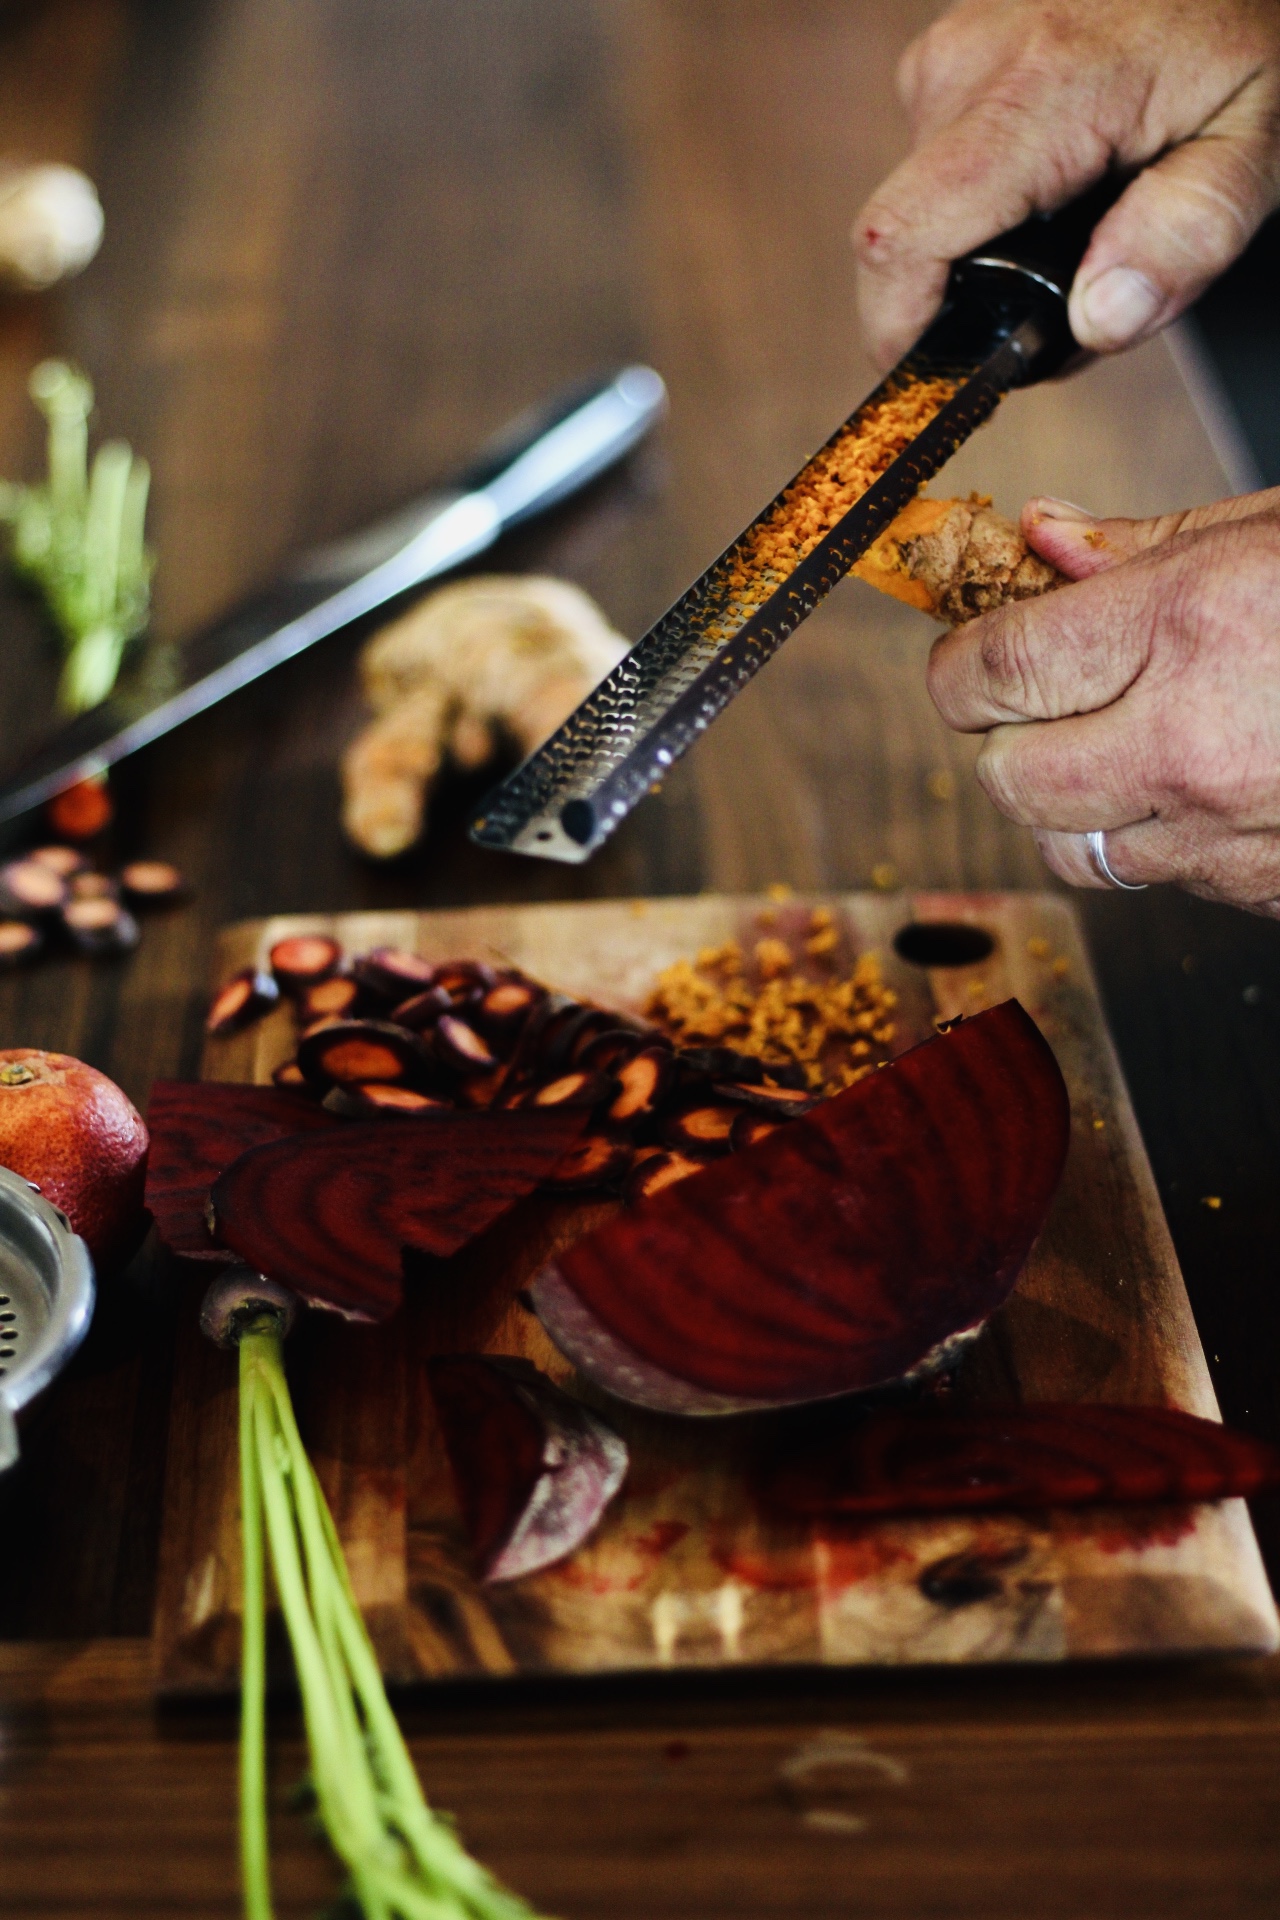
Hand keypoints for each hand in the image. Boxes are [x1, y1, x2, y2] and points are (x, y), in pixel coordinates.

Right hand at [854, 0, 1279, 369]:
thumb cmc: (1254, 25)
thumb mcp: (1259, 144)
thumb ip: (1188, 237)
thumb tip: (1099, 320)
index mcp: (1039, 91)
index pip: (904, 238)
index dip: (898, 329)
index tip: (937, 380)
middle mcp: (969, 65)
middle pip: (919, 239)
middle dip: (981, 298)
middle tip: (1090, 287)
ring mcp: (952, 54)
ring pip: (928, 208)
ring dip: (989, 247)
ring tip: (1090, 216)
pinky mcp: (951, 57)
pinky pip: (942, 163)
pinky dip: (993, 197)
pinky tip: (1067, 176)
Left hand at [925, 488, 1279, 914]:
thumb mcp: (1276, 528)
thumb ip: (1146, 544)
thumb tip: (1039, 541)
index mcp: (1188, 627)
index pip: (989, 671)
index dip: (959, 662)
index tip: (969, 649)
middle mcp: (1192, 744)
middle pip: (1006, 777)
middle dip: (1002, 734)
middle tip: (1036, 695)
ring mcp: (1229, 833)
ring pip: (1068, 846)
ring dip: (1069, 800)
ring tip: (1119, 741)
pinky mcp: (1263, 890)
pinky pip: (1156, 880)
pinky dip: (1152, 839)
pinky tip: (1203, 782)